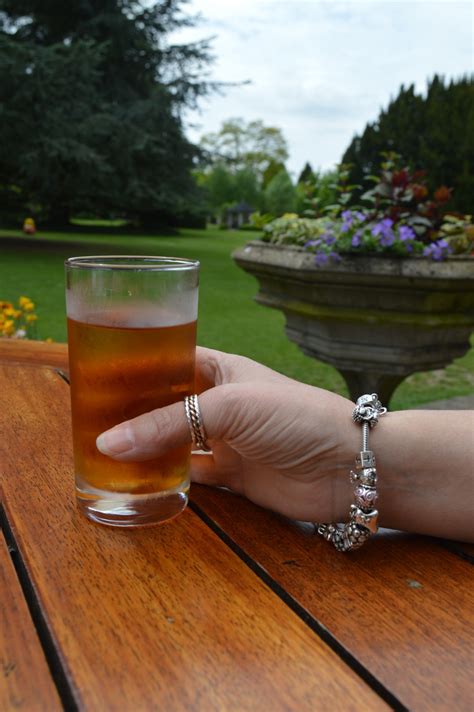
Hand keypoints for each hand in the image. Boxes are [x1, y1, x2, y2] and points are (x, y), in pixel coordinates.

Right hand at [96, 346, 355, 522]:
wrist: (349, 466)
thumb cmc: (294, 416)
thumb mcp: (230, 407)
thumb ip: (169, 423)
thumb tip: (109, 442)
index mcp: (220, 370)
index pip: (168, 361)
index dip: (135, 366)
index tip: (96, 373)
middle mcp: (219, 402)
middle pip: (165, 404)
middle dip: (132, 411)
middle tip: (90, 417)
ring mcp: (225, 440)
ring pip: (173, 441)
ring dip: (143, 446)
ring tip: (100, 449)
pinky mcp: (232, 475)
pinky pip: (188, 474)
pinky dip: (164, 477)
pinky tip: (135, 479)